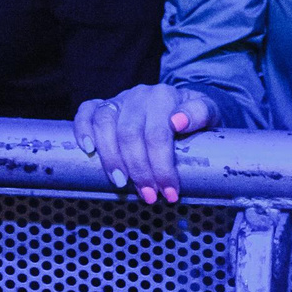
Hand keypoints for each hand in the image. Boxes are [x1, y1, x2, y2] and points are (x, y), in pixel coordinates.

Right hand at [74, 83, 217, 203]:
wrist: (184, 107)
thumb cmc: (194, 118)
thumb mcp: (209, 113)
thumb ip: (200, 113)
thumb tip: (178, 121)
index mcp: (164, 96)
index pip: (158, 134)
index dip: (162, 166)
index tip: (170, 192)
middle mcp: (140, 94)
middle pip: (130, 134)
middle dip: (139, 170)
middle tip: (149, 196)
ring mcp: (120, 99)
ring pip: (105, 123)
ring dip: (111, 157)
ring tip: (121, 184)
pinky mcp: (104, 105)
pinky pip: (87, 111)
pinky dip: (83, 129)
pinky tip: (87, 150)